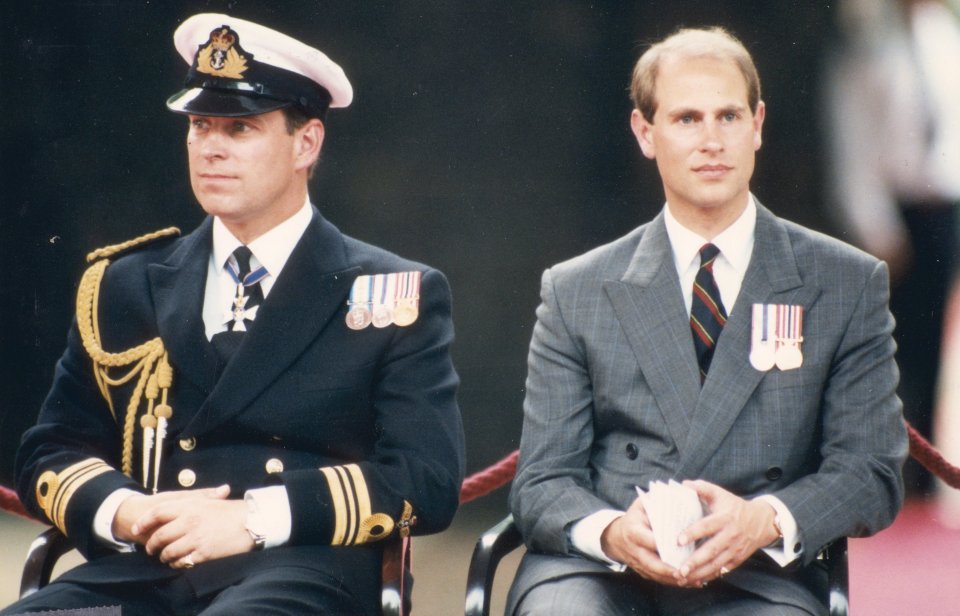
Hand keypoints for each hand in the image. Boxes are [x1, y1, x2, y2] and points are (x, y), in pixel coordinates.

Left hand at [114, 485, 256, 567]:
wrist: (252, 522)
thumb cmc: (232, 511)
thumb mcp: (211, 501)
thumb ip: (192, 501)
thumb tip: (178, 505)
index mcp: (190, 506)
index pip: (158, 513)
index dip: (144, 522)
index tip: (137, 529)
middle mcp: (189, 521)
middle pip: (159, 536)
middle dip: (152, 545)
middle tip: (151, 550)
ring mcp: (195, 537)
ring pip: (168, 552)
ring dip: (164, 557)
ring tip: (166, 558)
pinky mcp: (203, 552)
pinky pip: (182, 562)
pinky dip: (177, 564)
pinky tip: (180, 562)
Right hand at [600, 495, 682, 585]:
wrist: (616, 536)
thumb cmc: (635, 517)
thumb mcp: (641, 505)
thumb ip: (656, 501)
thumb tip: (678, 494)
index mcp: (634, 531)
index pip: (648, 539)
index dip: (662, 544)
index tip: (678, 546)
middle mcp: (634, 549)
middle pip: (651, 563)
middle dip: (668, 570)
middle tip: (685, 572)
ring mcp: (637, 563)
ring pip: (656, 575)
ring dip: (673, 579)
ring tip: (693, 580)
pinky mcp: (642, 572)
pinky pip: (658, 580)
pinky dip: (673, 582)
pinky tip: (690, 582)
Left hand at [672, 480, 778, 586]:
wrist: (761, 522)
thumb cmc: (734, 507)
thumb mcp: (720, 494)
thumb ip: (702, 488)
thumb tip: (684, 484)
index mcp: (724, 518)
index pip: (707, 526)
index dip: (693, 533)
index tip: (679, 540)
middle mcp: (730, 536)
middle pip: (711, 550)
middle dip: (695, 561)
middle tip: (679, 569)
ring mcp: (734, 550)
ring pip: (716, 564)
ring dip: (699, 573)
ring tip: (682, 578)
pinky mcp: (736, 560)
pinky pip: (722, 570)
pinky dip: (709, 577)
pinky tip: (695, 581)